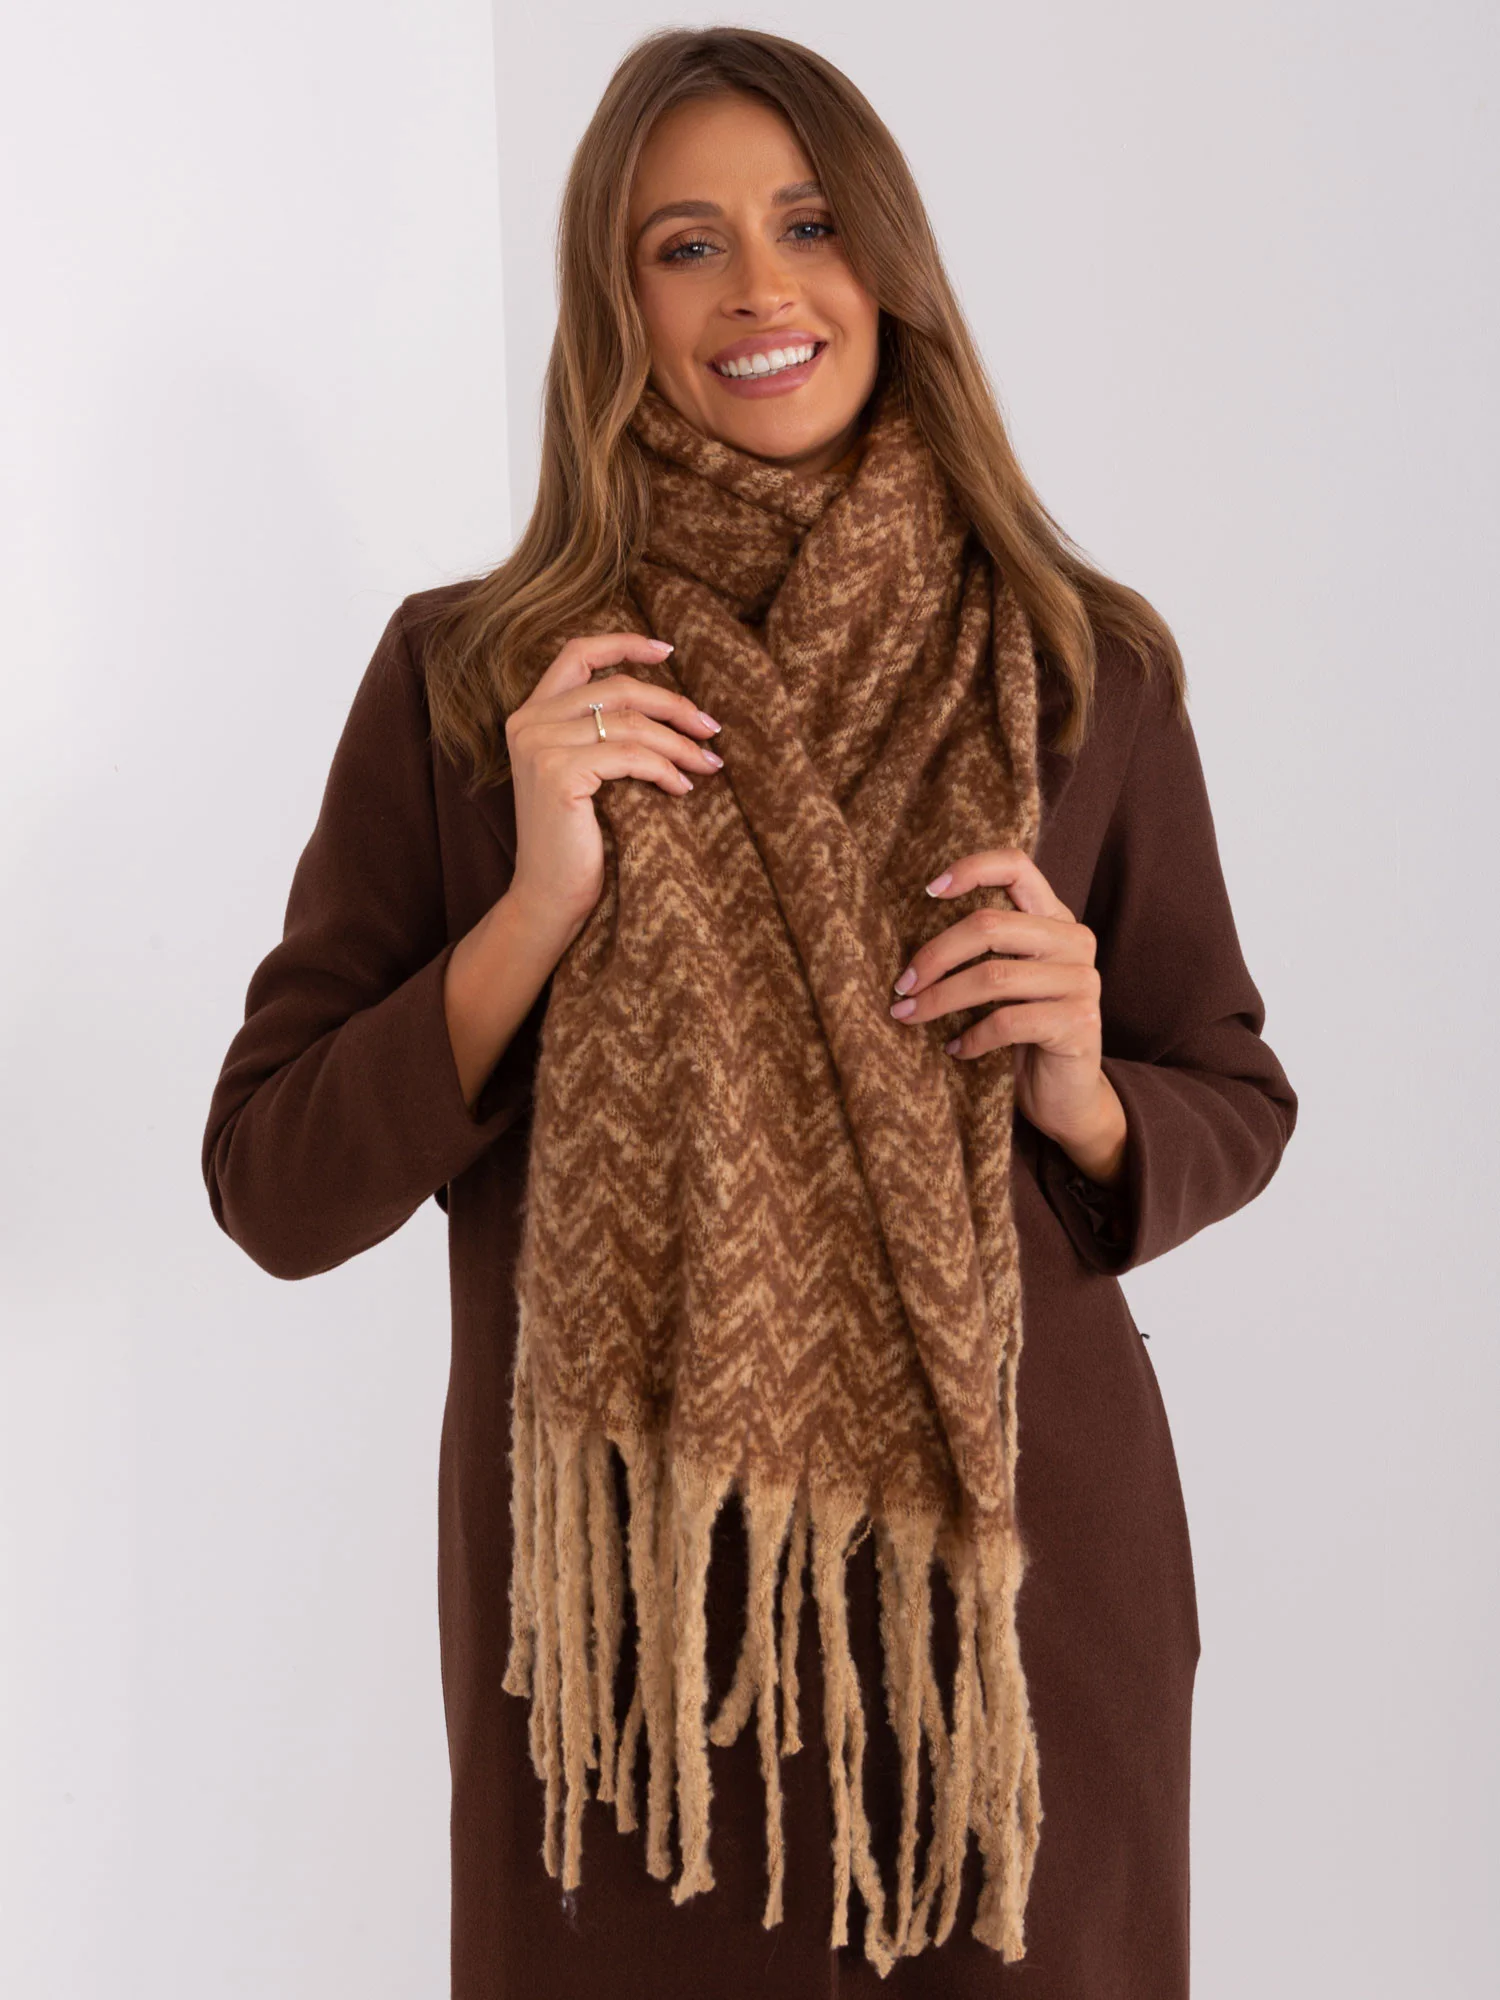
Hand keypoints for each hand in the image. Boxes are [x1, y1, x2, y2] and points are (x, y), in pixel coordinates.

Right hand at [503, 631, 725, 945]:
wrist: (548, 897)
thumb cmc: (576, 840)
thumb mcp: (586, 773)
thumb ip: (604, 732)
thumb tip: (676, 706)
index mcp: (530, 715)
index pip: (577, 653)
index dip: (624, 644)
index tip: (669, 650)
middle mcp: (528, 723)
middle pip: (618, 688)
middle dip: (673, 705)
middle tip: (711, 728)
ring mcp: (540, 746)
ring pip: (631, 724)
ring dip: (679, 744)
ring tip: (709, 764)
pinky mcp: (559, 774)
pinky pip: (631, 756)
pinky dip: (666, 769)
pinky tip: (683, 788)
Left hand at [887, 847, 1128, 1187]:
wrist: (1067, 1095)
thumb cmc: (1023, 1032)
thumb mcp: (1006, 980)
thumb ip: (985, 948)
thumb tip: (907, 933)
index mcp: (1055, 918)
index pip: (1017, 866)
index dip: (971, 869)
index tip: (928, 891)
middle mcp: (1075, 941)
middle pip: (989, 926)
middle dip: (934, 955)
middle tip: (901, 986)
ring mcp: (1082, 981)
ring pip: (992, 977)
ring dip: (939, 1000)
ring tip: (910, 1017)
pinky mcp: (1078, 1023)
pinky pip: (1007, 1022)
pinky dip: (970, 1038)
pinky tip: (956, 1050)